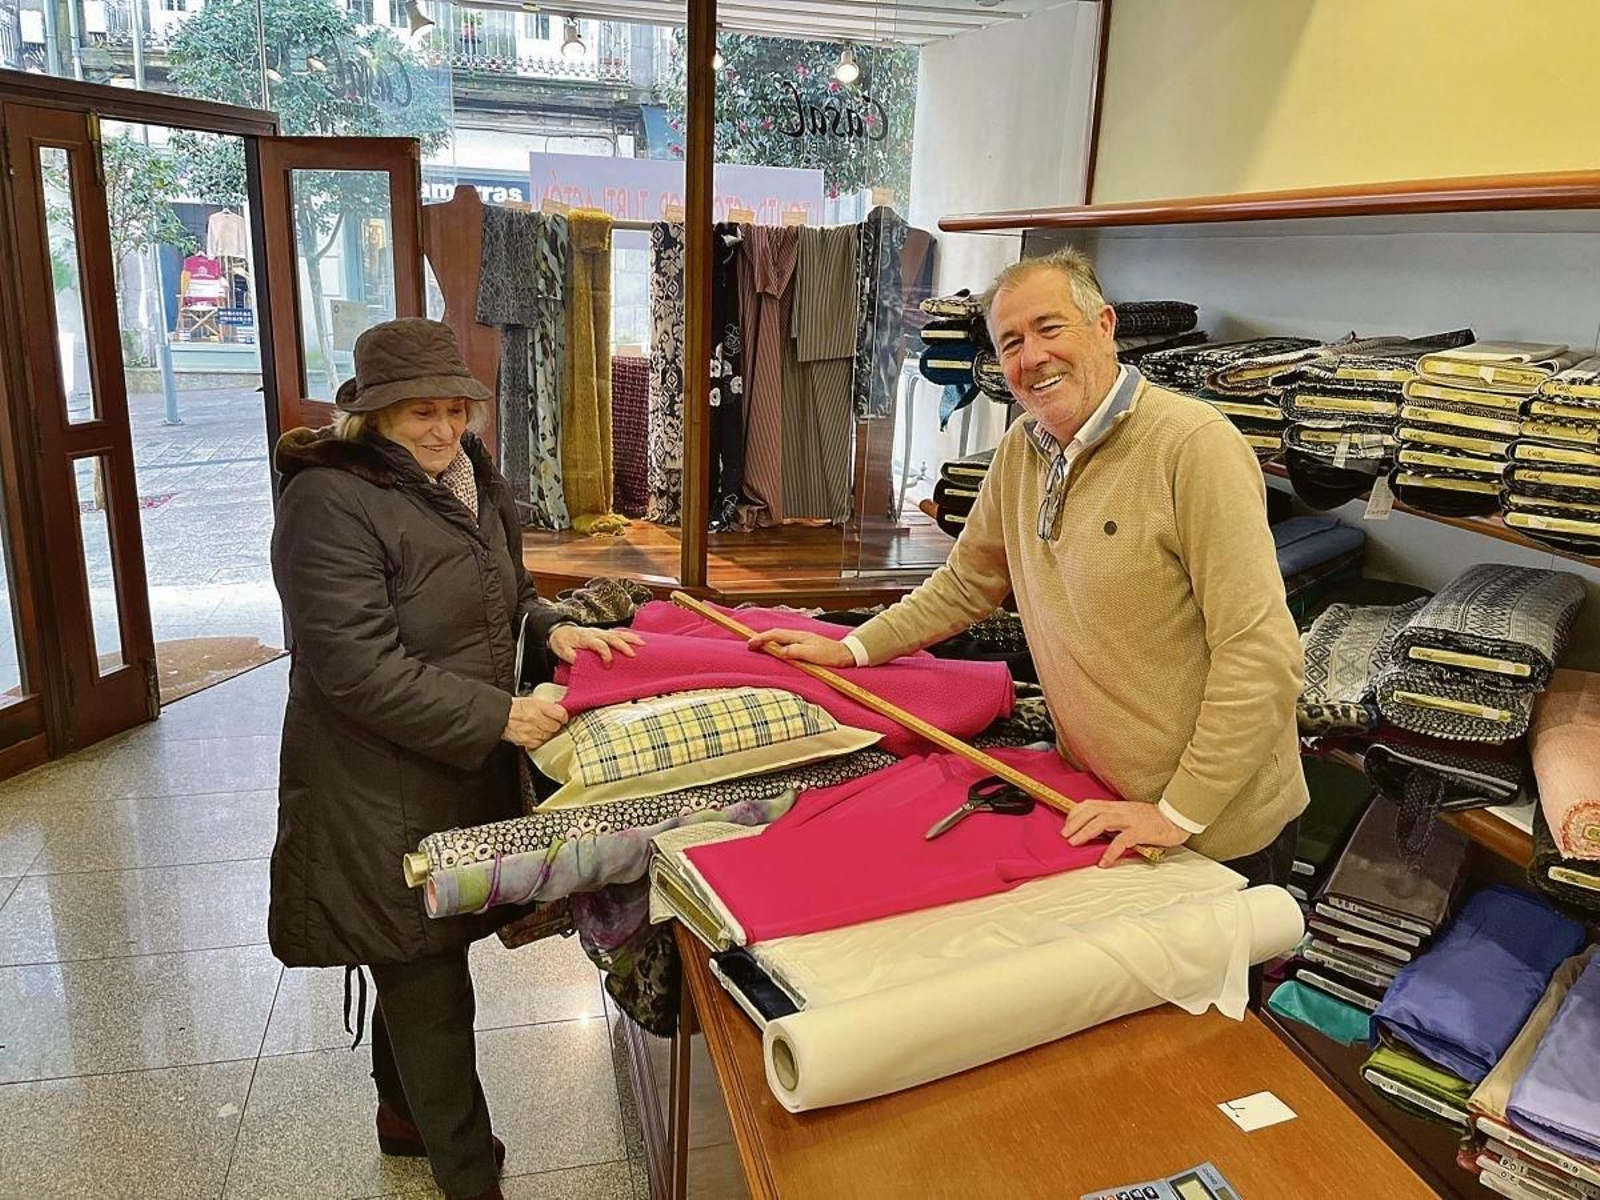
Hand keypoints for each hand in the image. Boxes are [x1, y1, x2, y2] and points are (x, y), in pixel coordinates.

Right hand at [502, 695, 568, 749]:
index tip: (563, 717)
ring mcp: (531, 732)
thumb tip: (560, 709)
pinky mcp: (528, 742)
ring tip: (542, 727)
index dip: (563, 716)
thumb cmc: (514, 707)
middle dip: (555, 725)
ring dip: (548, 733)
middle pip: (556, 726)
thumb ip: (547, 705)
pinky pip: (541, 743)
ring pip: (549, 736)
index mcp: (537, 706)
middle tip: (552, 722)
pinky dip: (540, 739)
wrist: (499, 716)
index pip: (560, 714)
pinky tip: (536, 734)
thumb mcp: (532, 700)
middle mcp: (535, 719)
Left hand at [548, 624, 643, 666]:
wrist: (559, 630)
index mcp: (586, 638)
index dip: (605, 655)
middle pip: (612, 637)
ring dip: (630, 638)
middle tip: (633, 655)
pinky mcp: (603, 632)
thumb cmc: (561, 641)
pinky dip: (628, 635)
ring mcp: (601, 632)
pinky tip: (638, 638)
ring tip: (642, 643)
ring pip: (617, 633)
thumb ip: (570, 656)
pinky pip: (617, 632)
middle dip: (623, 646)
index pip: (599, 645)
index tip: (608, 666)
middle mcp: (596, 633)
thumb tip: (579, 662)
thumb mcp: (562, 650)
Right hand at [746, 628, 854, 667]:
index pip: (775, 634)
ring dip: (768, 640)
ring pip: (780, 637)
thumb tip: (780, 651)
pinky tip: (775, 649)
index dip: (761, 638)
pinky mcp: (804, 644)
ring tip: (758, 646)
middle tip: (749, 645)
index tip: (750, 643)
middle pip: (775, 634)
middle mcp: (798, 635)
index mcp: (799, 636)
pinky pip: (785, 642)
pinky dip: (776, 644)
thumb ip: (796, 651)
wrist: (845, 654)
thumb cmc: (830, 655)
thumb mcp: (813, 654)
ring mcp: (801, 639)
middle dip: (761, 638)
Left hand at [1059, 800, 1190, 867]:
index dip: (1075, 813)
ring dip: (1085, 832)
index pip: (1090, 804)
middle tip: (1064, 835)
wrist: (1175, 819)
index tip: (1067, 825)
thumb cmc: (1151, 819)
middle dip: (1075, 822)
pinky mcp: (1140, 832)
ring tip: (1075, 843)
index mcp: (1116, 806)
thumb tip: (1094, 830)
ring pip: (1102, 822)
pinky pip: (1122, 841)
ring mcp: (1130, 820)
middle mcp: (1120, 810)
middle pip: (1092, 811)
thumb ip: (1113, 819)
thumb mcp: (1128, 815)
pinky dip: (1110, 852)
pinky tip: (1103, 862)